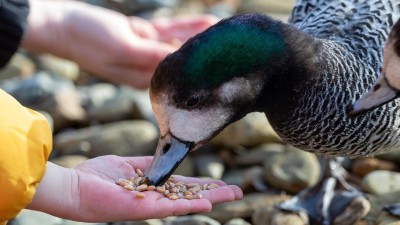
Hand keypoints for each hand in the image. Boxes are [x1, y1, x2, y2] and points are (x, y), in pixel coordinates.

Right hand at [22, 0, 218, 87]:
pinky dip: (188, 27)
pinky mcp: (143, 35)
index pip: (180, 82)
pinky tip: (206, 22)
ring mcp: (146, 50)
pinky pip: (171, 31)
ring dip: (202, 41)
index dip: (203, 78)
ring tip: (227, 35)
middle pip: (185, 66)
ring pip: (181, 46)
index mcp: (143, 78)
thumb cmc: (87, 39)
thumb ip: (152, 55)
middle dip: (208, 60)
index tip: (226, 73)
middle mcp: (148, 68)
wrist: (62, 23)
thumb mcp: (123, 46)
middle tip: (235, 52)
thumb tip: (182, 62)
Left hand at [28, 156, 241, 221]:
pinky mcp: (143, 208)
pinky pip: (171, 207)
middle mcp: (156, 197)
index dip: (202, 184)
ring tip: (232, 195)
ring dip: (210, 198)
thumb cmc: (97, 177)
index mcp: (152, 186)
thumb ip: (146, 166)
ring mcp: (151, 204)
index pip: (183, 185)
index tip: (219, 182)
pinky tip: (207, 204)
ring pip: (187, 201)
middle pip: (191, 195)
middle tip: (237, 191)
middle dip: (214, 193)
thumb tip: (162, 162)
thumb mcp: (126, 166)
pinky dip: (190, 205)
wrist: (75, 188)